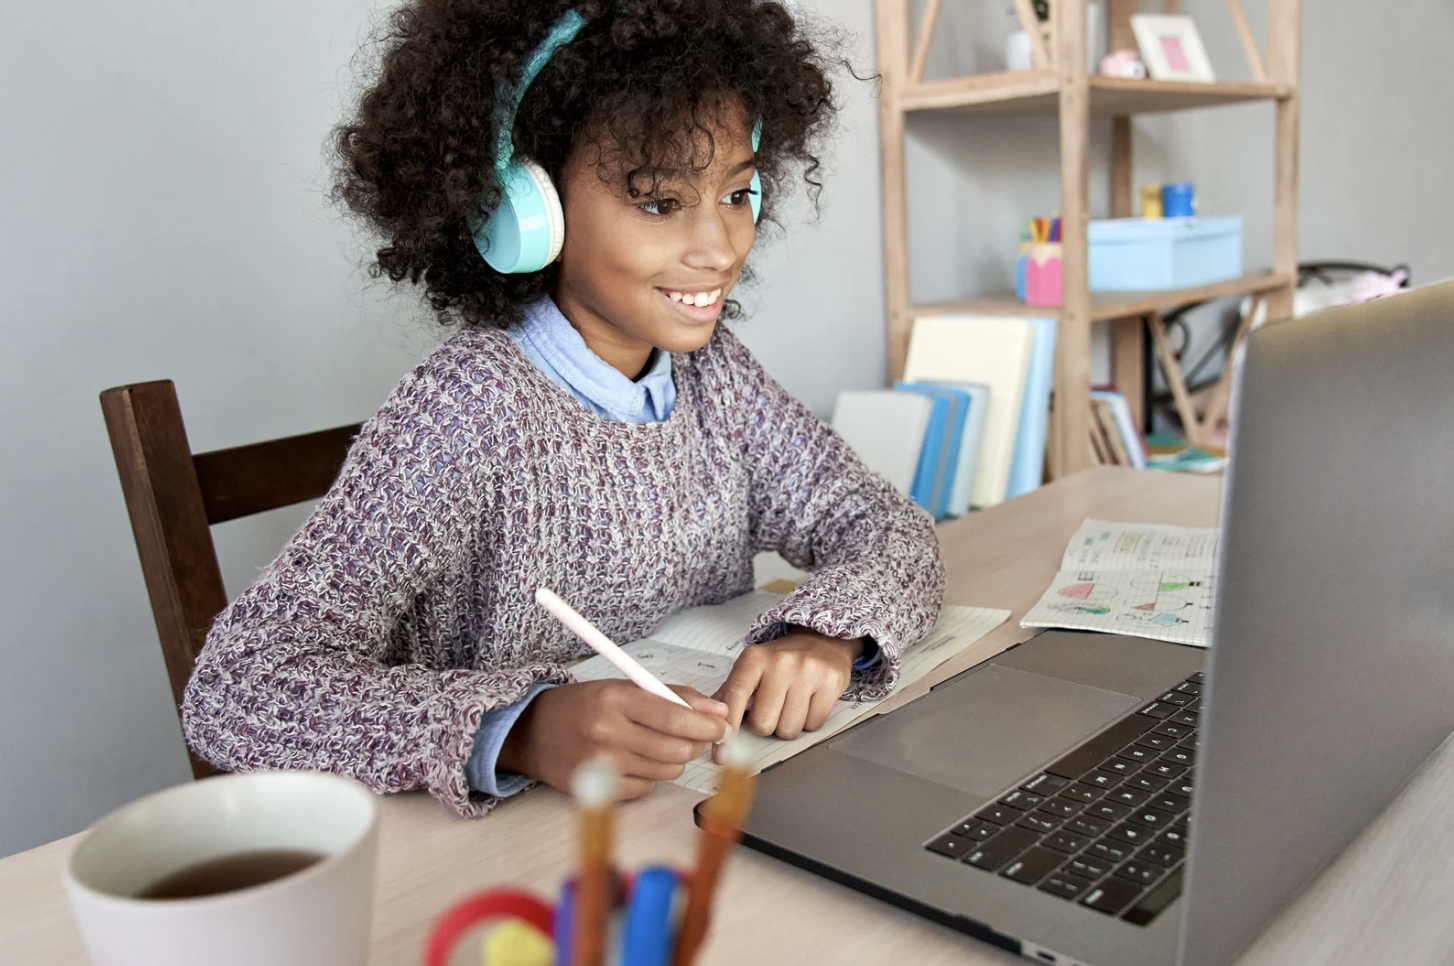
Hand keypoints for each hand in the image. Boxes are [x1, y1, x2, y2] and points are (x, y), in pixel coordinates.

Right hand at [498, 681, 729, 799]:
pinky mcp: (598, 788)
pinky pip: (647, 788)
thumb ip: (672, 695)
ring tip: (658, 745)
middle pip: (676, 748)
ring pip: (667, 770)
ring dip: (674, 760)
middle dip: (695, 744)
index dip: (707, 724)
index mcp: (615, 698)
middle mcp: (607, 731)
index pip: (675, 715)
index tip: (721, 726)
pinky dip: (650, 776)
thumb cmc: (582, 706)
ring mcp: (602, 764)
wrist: (530, 732)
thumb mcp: (623, 687)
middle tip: (694, 737)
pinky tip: (634, 761)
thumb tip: (718, 711)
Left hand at [714, 629, 863, 746]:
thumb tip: (711, 725)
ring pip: (789, 729)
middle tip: (771, 710)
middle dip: (765, 726)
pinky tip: (808, 702)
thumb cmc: (780, 661)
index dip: (728, 728)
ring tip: (790, 704)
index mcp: (753, 659)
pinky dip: (809, 722)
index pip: (735, 698)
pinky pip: (814, 725)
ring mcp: (807, 671)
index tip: (722, 752)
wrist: (821, 640)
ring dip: (788, 726)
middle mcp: (780, 662)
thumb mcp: (751, 669)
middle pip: (763, 724)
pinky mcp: (830, 682)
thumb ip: (729, 694)